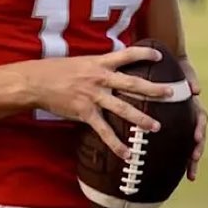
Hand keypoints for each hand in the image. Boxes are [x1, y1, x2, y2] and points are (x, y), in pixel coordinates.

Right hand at [24, 45, 172, 159]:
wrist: (35, 82)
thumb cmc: (57, 70)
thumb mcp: (82, 61)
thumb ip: (100, 64)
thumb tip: (115, 64)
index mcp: (100, 63)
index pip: (127, 54)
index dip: (145, 54)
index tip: (161, 56)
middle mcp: (100, 78)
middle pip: (133, 84)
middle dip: (154, 89)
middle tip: (172, 93)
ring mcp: (93, 96)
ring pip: (123, 109)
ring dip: (141, 119)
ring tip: (157, 127)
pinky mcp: (84, 113)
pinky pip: (104, 131)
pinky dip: (116, 144)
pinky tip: (127, 153)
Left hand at [180, 58, 207, 180]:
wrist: (170, 66)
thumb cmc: (178, 68)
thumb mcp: (186, 69)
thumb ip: (191, 78)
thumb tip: (197, 90)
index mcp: (194, 105)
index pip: (201, 119)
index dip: (200, 129)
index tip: (197, 138)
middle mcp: (191, 116)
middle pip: (198, 137)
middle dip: (197, 150)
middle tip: (193, 161)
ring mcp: (184, 123)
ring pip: (189, 144)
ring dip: (191, 160)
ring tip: (191, 175)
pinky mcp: (175, 128)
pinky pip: (177, 145)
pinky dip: (178, 159)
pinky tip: (174, 173)